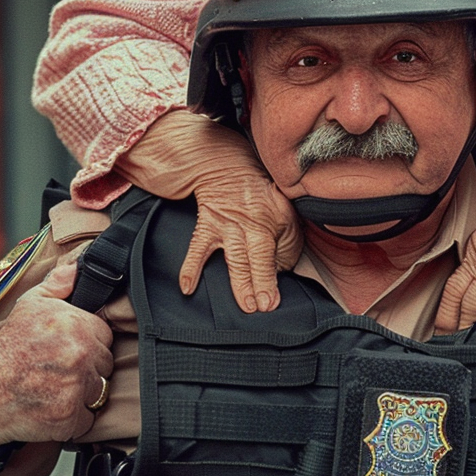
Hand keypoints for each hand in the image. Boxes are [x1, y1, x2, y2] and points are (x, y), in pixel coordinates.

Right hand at [0, 261, 113, 443]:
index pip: (106, 336)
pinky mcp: (70, 417)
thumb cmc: (5, 349)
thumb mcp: (29, 306)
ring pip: (99, 392)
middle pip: (105, 364)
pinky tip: (52, 407)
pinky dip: (73, 418)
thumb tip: (77, 269)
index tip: (69, 350)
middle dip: (88, 368)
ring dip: (82, 393)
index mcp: (77, 324)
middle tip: (59, 370)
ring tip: (55, 388)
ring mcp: (77, 387)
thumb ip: (58, 285)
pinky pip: (87, 418)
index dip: (88, 343)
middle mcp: (81, 354)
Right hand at [119, 111, 301, 312]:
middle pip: (256, 256)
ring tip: (243, 304)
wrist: (228, 168)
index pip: (275, 252)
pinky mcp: (207, 225)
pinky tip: (187, 287)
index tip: (272, 301)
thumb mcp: (285, 214)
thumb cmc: (262, 198)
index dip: (272, 276)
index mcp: (274, 220)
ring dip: (239, 281)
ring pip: (233, 256)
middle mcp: (251, 223)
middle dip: (259, 282)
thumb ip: (287, 245)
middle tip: (261, 307)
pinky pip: (197, 248)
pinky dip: (190, 267)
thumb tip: (280, 275)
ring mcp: (227, 225)